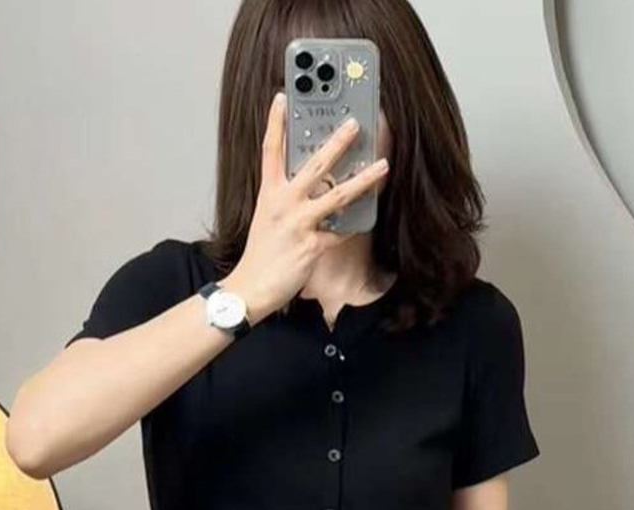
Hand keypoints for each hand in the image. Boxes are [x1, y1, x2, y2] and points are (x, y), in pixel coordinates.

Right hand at [221, 92, 389, 323]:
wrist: (250, 287)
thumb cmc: (260, 253)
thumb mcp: (266, 216)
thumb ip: (284, 196)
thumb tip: (312, 181)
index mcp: (268, 193)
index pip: (270, 150)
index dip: (275, 122)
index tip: (282, 98)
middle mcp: (283, 204)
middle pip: (314, 165)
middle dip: (337, 142)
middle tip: (355, 123)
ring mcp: (298, 224)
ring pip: (337, 196)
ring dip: (363, 180)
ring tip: (382, 167)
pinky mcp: (311, 246)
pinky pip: (340, 233)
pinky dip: (353, 228)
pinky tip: (364, 221)